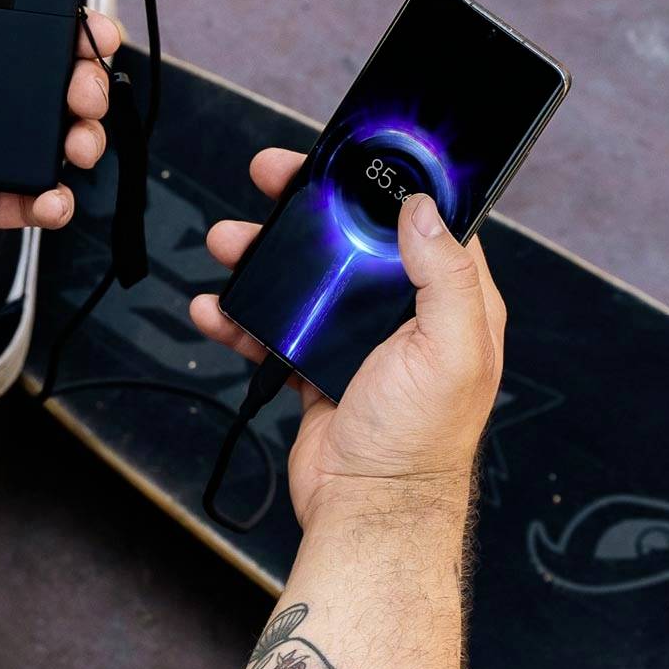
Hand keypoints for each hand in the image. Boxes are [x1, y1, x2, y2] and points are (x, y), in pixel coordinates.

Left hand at [0, 0, 119, 285]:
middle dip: (82, 80)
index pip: (9, 29)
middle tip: (87, 88)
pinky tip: (55, 194)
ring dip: (80, 137)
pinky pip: (28, 199)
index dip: (57, 26)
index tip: (88, 26)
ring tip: (81, 141)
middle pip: (43, 83)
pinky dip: (53, 199)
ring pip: (47, 140)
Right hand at [189, 149, 505, 527]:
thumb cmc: (418, 443)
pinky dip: (241, 318)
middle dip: (304, 211)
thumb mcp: (451, 349)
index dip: (382, 183)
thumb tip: (422, 209)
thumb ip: (447, 276)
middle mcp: (406, 316)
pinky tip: (215, 309)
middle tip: (267, 180)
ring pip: (305, 281)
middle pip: (351, 242)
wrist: (367, 512)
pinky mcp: (316, 370)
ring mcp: (357, 343)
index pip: (421, 220)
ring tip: (226, 244)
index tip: (343, 157)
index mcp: (452, 302)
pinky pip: (273, 330)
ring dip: (262, 260)